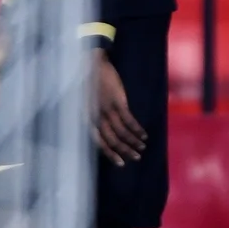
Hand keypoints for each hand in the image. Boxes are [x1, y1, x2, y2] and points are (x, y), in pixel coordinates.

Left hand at [90, 49, 147, 166]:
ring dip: (133, 142)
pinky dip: (137, 130)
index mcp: (86, 118)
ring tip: (142, 148)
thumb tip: (102, 129)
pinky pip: (129, 120)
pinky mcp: (118, 101)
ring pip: (121, 132)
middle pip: (111, 139)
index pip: (98, 141)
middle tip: (136, 158)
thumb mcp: (84, 102)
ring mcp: (107, 109)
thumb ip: (91, 115)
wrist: (91, 64)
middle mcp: (95, 117)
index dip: (109, 153)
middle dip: (124, 151)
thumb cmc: (87, 82)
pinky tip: (144, 135)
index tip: (121, 163)